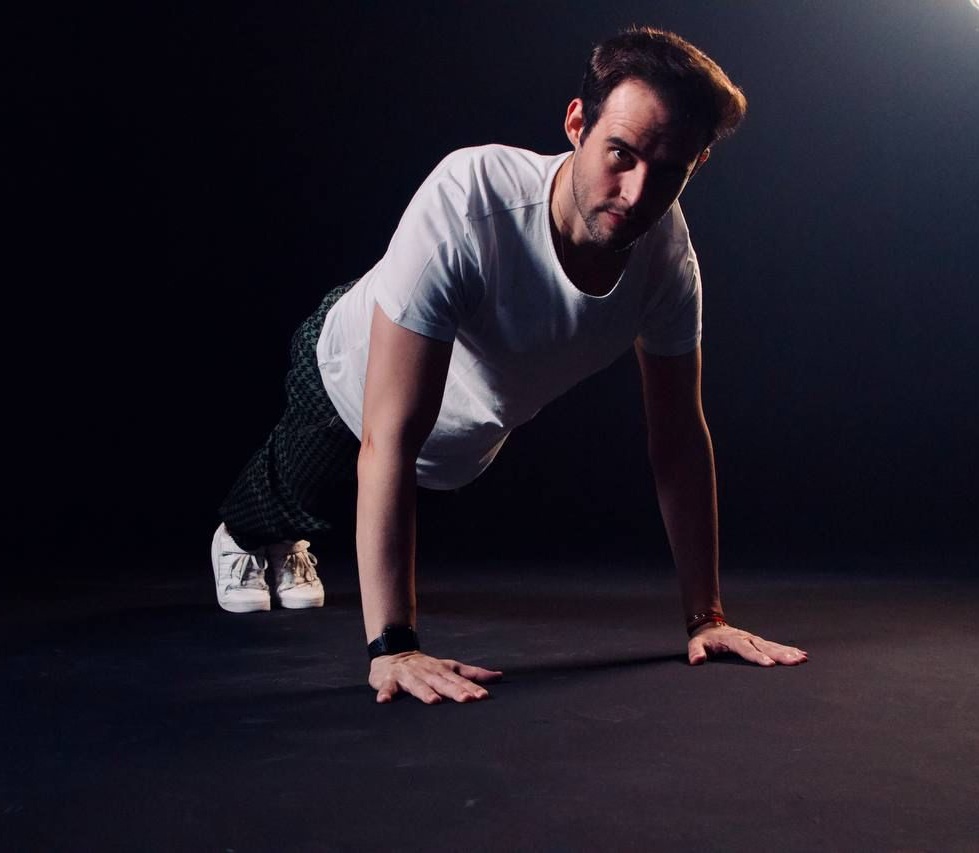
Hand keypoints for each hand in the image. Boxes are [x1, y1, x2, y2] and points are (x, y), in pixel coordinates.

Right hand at [369, 651, 502, 703]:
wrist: (394, 654)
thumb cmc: (427, 667)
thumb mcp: (451, 667)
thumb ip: (473, 673)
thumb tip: (499, 676)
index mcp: (442, 670)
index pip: (459, 680)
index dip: (471, 687)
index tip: (483, 696)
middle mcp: (427, 672)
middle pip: (442, 682)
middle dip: (454, 691)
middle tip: (467, 699)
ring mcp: (408, 676)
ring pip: (417, 685)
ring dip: (425, 692)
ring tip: (434, 701)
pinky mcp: (390, 680)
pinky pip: (387, 687)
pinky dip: (386, 693)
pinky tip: (384, 700)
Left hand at [687, 623, 807, 666]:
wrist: (710, 627)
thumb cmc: (704, 640)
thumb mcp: (696, 644)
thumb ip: (696, 652)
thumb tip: (696, 661)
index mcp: (733, 640)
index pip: (747, 649)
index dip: (758, 657)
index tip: (770, 665)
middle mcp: (747, 638)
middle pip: (766, 647)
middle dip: (782, 655)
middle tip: (797, 661)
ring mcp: (755, 639)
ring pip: (774, 646)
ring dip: (789, 652)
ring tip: (803, 659)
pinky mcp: (759, 642)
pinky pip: (776, 646)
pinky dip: (788, 650)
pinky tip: (801, 655)